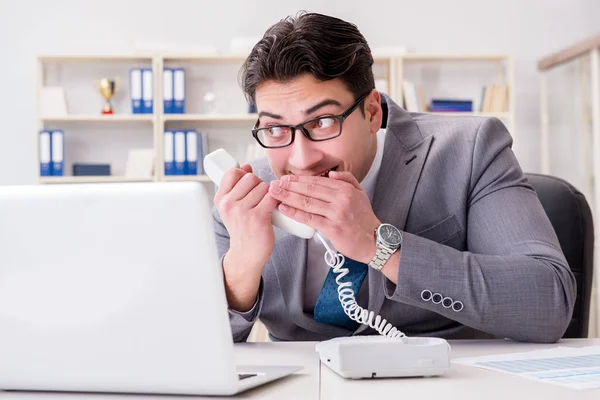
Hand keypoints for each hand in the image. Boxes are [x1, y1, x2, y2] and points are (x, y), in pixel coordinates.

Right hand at [214, 164, 278, 310]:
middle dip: (259, 184)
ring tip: (265, 205)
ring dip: (269, 193)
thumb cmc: (242, 229)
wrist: (246, 254)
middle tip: (260, 198)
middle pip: (251, 178)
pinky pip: (272, 197)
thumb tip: (246, 166)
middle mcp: (229, 204)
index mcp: (220, 199)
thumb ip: (237, 186)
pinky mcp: (258, 217)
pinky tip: (274, 207)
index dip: (244, 174)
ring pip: (263, 186)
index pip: (232, 172)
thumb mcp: (232, 207)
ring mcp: (242, 211)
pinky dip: (276, 200)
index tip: (248, 184)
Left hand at [268, 171, 379, 263]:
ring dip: (288, 197)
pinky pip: (309, 219)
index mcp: (345, 189)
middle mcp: (341, 199)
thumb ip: (347, 180)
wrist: (374, 241)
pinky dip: (294, 213)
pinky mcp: (332, 228)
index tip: (286, 179)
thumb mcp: (361, 194)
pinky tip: (284, 209)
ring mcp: (336, 213)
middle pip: (309, 190)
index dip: (299, 180)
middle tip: (274, 185)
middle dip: (289, 186)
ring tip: (275, 194)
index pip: (317, 181)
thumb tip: (331, 174)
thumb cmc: (364, 219)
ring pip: (307, 202)